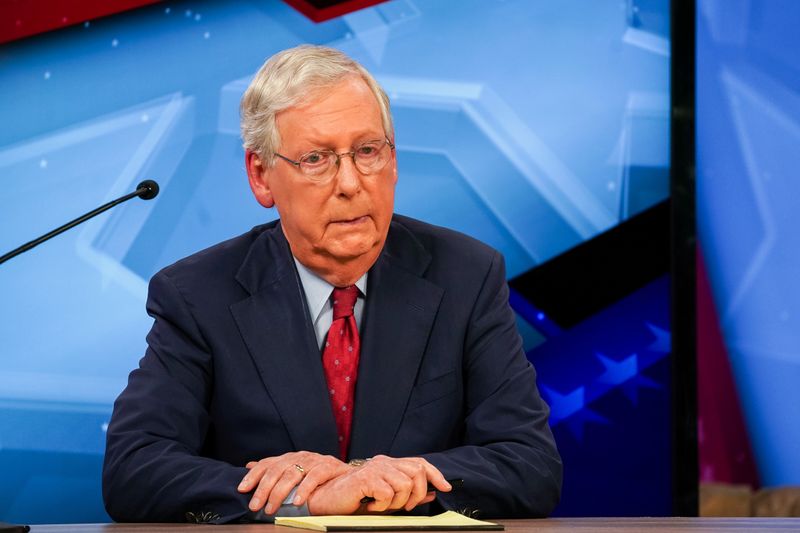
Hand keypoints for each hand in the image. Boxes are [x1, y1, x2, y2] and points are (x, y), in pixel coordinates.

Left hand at [237, 451, 349, 513]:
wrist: (352, 476)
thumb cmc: (320, 478)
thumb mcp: (295, 473)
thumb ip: (274, 470)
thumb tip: (249, 465)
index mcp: (291, 457)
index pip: (268, 463)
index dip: (254, 475)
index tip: (242, 489)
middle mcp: (301, 456)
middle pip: (278, 469)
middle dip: (264, 488)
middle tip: (255, 505)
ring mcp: (315, 460)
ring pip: (293, 473)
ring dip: (279, 492)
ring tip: (271, 508)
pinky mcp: (329, 466)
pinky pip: (314, 477)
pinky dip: (304, 489)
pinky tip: (297, 502)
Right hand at [307, 455, 451, 514]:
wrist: (327, 501)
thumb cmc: (355, 500)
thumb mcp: (387, 500)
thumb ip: (408, 495)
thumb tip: (431, 493)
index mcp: (389, 464)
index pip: (419, 463)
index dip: (435, 474)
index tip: (445, 487)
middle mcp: (383, 462)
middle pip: (417, 472)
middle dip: (417, 494)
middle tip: (404, 507)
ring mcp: (375, 468)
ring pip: (405, 485)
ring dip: (397, 503)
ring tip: (381, 507)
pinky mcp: (366, 478)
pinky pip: (387, 494)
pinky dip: (382, 506)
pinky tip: (370, 507)